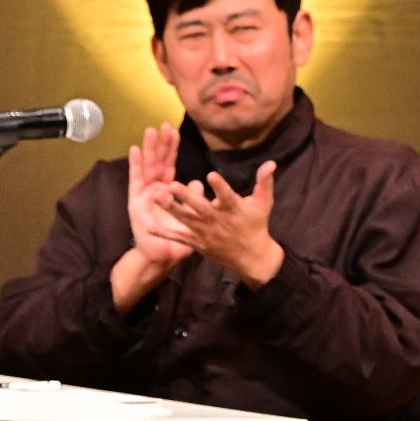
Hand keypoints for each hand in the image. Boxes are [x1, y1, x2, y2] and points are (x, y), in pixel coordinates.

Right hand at [127, 124, 192, 269]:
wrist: (163, 256)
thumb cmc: (179, 238)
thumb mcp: (192, 216)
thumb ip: (195, 199)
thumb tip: (199, 182)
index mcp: (168, 191)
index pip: (170, 165)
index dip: (171, 149)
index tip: (175, 131)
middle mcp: (154, 189)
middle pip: (158, 162)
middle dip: (160, 143)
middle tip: (163, 124)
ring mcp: (144, 194)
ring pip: (147, 167)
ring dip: (148, 149)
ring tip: (150, 131)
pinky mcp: (136, 201)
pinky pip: (136, 180)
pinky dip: (135, 165)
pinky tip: (135, 150)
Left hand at [149, 160, 283, 287]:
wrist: (251, 257)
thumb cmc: (256, 225)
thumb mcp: (264, 203)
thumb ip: (264, 182)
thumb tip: (271, 163)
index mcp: (234, 209)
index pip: (227, 196)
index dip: (220, 187)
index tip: (211, 175)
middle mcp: (218, 221)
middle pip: (201, 208)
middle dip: (187, 198)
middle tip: (172, 185)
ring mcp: (206, 233)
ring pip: (187, 220)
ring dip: (171, 210)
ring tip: (156, 197)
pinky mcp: (198, 243)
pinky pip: (180, 238)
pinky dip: (165, 234)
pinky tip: (148, 228)